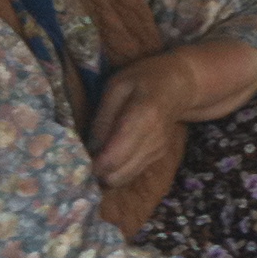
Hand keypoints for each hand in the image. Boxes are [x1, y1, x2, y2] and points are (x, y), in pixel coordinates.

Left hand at [89, 53, 197, 188]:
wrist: (179, 86)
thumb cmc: (144, 79)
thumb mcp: (116, 87)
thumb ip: (103, 117)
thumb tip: (90, 148)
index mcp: (142, 119)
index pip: (113, 157)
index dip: (92, 164)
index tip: (77, 156)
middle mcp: (153, 141)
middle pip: (117, 175)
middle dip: (96, 172)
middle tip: (85, 156)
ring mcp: (157, 151)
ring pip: (123, 178)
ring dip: (106, 172)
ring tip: (97, 154)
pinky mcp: (157, 156)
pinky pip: (131, 173)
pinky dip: (117, 169)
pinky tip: (111, 153)